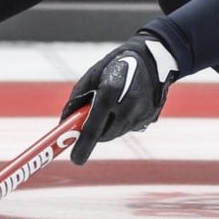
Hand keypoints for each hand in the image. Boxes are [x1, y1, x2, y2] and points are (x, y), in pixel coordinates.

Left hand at [62, 33, 178, 164]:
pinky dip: (122, 121)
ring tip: (111, 106)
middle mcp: (128, 106)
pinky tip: (126, 104)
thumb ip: (77, 100)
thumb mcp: (92, 76)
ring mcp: (141, 113)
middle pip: (105, 135)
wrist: (153, 58)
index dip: (83, 145)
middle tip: (89, 124)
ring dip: (109, 126)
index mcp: (110, 92)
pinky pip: (129, 127)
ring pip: (117, 132)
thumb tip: (65, 123)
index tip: (75, 159)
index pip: (94, 128)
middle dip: (95, 134)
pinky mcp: (151, 117)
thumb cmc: (115, 65)